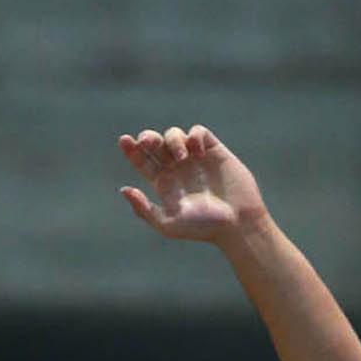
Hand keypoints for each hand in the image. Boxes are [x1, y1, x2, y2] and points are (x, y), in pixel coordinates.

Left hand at [117, 125, 266, 244]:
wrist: (236, 222)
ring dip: (173, 141)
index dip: (131, 149)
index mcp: (163, 183)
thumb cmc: (202, 228)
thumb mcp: (168, 224)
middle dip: (148, 138)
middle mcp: (176, 168)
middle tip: (147, 142)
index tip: (124, 141)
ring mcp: (194, 157)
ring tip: (181, 158)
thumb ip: (144, 209)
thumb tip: (124, 189)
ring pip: (174, 134)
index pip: (142, 161)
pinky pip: (197, 132)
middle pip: (154, 143)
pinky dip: (194, 136)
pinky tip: (197, 152)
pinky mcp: (212, 150)